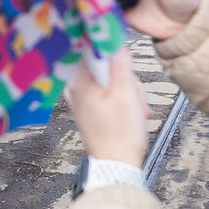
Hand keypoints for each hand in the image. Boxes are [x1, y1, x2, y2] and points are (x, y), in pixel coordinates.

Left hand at [65, 48, 149, 167]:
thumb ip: (121, 66)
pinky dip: (120, 98)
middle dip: (125, 78)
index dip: (113, 52)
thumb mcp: (126, 94)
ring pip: (108, 79)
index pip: (93, 50)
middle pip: (104, 66)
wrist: (115, 163)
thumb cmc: (119, 135)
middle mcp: (74, 87)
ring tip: (134, 106)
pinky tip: (129, 110)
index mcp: (78, 81)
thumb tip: (116, 44)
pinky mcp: (87, 106)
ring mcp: (79, 97)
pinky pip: (105, 91)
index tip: (123, 59)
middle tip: (134, 94)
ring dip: (126, 90)